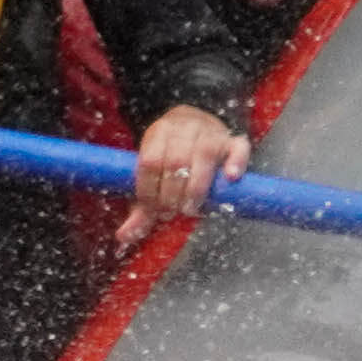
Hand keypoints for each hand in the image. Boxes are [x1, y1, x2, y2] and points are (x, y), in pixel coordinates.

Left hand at [130, 105, 245, 233]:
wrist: (196, 123)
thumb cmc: (170, 156)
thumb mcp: (153, 175)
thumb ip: (142, 208)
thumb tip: (123, 237)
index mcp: (158, 133)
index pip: (150, 161)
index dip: (150, 191)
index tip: (155, 210)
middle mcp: (183, 128)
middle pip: (176, 161)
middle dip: (172, 193)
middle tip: (173, 212)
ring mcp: (210, 132)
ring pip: (204, 155)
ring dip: (196, 187)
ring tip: (191, 207)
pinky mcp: (232, 140)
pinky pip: (238, 148)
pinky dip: (236, 162)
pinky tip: (230, 177)